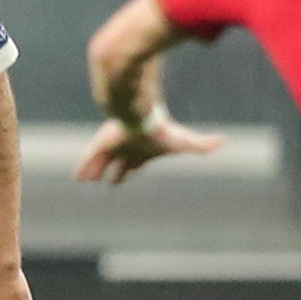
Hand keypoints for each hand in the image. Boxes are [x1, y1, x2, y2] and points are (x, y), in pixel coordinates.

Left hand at [73, 115, 223, 185]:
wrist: (142, 117)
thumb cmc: (162, 130)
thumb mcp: (184, 141)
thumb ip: (202, 144)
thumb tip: (223, 142)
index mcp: (143, 152)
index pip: (137, 163)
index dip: (133, 169)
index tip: (131, 171)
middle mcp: (126, 150)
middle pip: (118, 164)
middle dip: (114, 173)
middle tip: (110, 182)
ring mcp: (111, 147)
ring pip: (101, 163)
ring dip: (95, 172)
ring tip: (85, 179)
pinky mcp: (100, 144)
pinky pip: (89, 160)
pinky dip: (84, 169)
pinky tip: (77, 178)